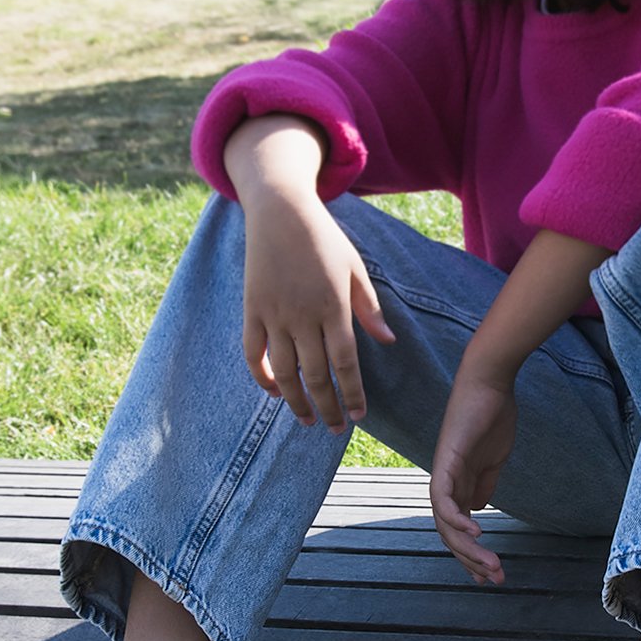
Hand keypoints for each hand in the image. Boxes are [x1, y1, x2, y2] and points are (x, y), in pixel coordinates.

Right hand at [241, 195, 394, 431]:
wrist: (280, 211)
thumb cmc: (324, 241)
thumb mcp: (355, 268)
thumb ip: (369, 308)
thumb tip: (388, 342)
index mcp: (333, 306)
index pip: (346, 363)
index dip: (352, 393)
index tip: (359, 416)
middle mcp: (303, 315)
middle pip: (316, 375)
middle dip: (327, 407)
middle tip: (335, 429)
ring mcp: (274, 314)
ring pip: (284, 372)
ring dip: (296, 402)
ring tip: (308, 420)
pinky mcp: (252, 309)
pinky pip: (254, 353)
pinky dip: (262, 377)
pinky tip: (274, 393)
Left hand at [430, 370, 517, 584]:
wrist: (490, 384)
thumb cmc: (492, 416)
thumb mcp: (493, 460)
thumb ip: (484, 485)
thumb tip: (479, 509)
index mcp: (458, 485)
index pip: (458, 530)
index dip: (472, 554)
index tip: (489, 576)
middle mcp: (445, 484)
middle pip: (451, 534)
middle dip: (473, 560)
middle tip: (494, 580)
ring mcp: (443, 474)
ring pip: (447, 524)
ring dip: (469, 548)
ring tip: (491, 565)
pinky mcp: (446, 461)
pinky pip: (445, 498)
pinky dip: (457, 518)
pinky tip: (476, 532)